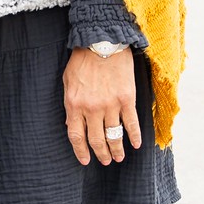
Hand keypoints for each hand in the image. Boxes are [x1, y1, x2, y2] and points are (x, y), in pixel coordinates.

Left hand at [63, 47, 140, 166]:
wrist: (102, 43)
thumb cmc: (82, 61)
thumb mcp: (67, 82)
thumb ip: (70, 105)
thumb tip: (71, 124)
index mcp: (75, 105)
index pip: (77, 136)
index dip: (81, 151)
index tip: (85, 161)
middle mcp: (92, 109)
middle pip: (96, 140)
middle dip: (101, 154)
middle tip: (106, 161)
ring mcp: (111, 105)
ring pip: (114, 135)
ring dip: (117, 149)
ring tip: (118, 158)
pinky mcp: (127, 99)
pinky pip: (131, 123)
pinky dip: (134, 136)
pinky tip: (135, 145)